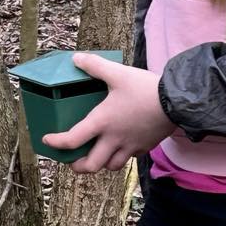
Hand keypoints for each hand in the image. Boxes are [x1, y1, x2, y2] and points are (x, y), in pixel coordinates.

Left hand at [45, 52, 173, 173]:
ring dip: (101, 163)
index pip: (72, 140)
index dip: (56, 144)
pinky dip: (120, 156)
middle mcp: (114, 139)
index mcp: (102, 122)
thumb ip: (95, 66)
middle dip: (77, 166)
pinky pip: (129, 158)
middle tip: (72, 160)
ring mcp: (130, 146)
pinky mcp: (145, 146)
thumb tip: (76, 58)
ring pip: (110, 166)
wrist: (177, 101)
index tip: (47, 141)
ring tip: (96, 154)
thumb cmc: (145, 88)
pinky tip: (120, 145)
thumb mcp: (118, 73)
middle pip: (91, 166)